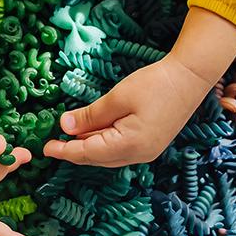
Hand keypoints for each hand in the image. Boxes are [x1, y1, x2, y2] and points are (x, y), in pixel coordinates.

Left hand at [44, 7, 235, 166]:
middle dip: (74, 150)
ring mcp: (146, 152)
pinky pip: (119, 149)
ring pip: (107, 155)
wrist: (190, 77)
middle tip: (53, 142)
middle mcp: (139, 155)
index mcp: (130, 145)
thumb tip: (65, 127)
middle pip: (97, 158)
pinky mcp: (150, 144)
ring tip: (69, 135)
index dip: (65, 151)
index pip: (88, 153)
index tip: (45, 148)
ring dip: (88, 146)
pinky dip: (102, 142)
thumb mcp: (117, 97)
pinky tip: (92, 131)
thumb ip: (90, 116)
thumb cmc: (155, 84)